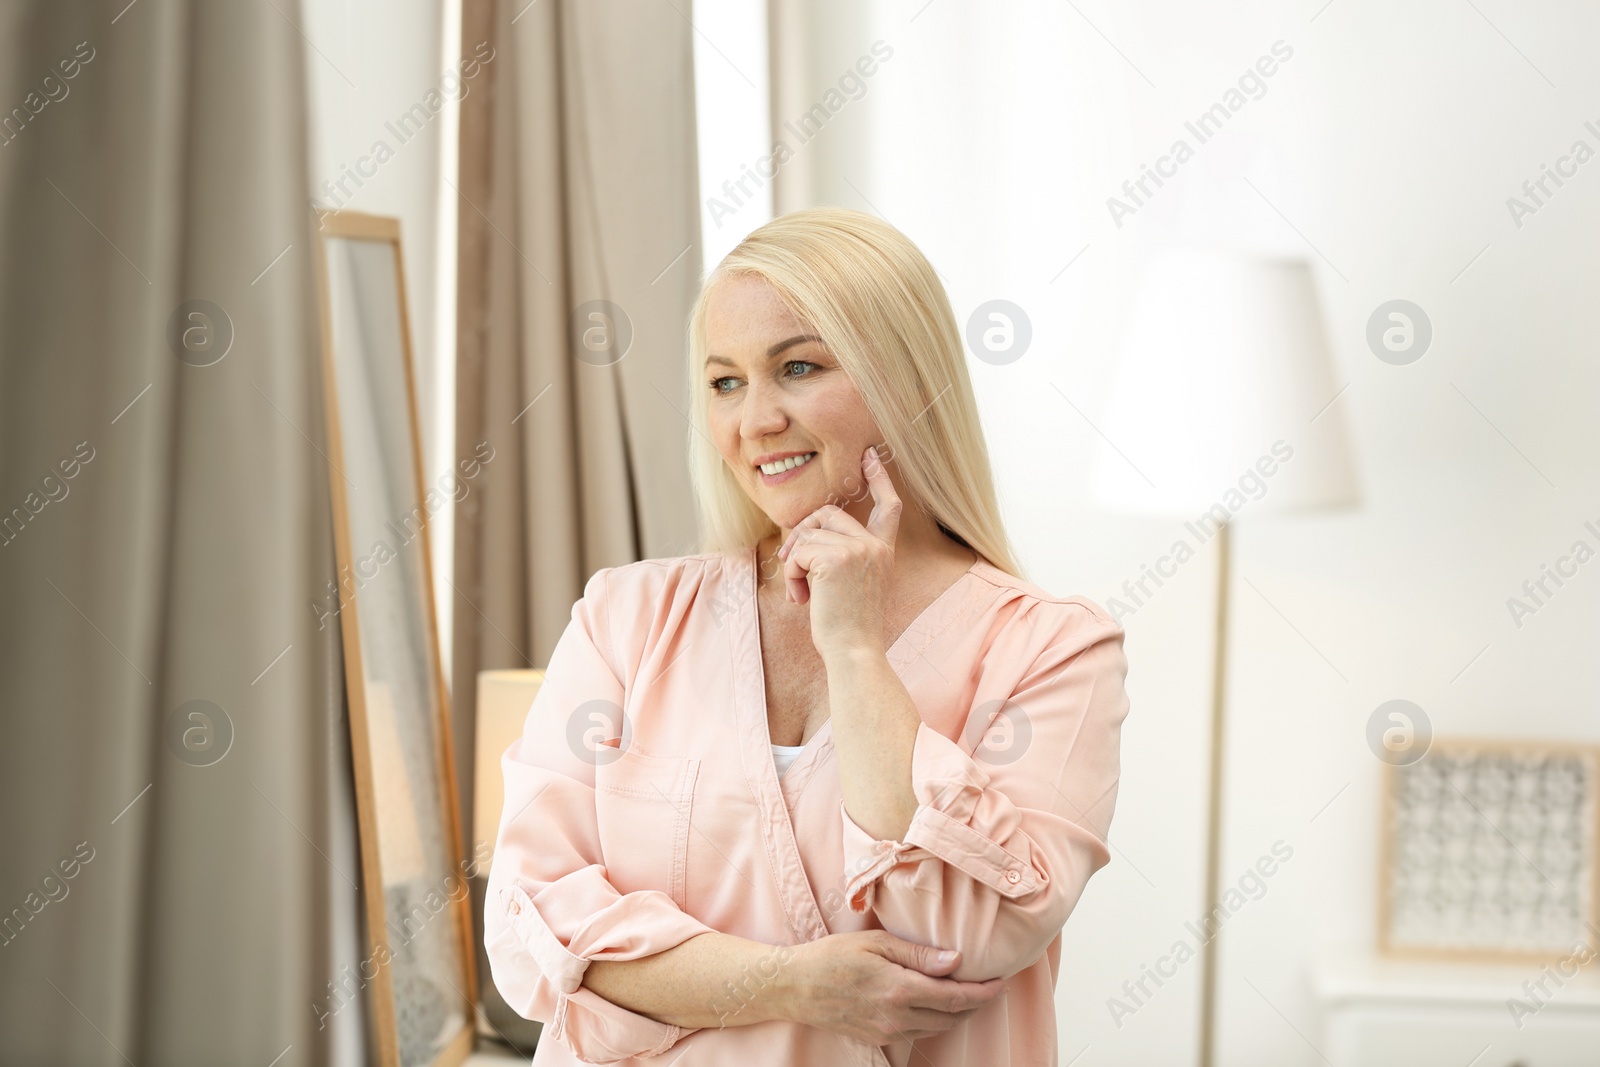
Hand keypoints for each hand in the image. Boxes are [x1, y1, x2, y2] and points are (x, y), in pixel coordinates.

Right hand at [776, 930, 1005, 1044]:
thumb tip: (957, 961)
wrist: (795, 986)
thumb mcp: (877, 943)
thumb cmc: (833, 956)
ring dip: (956, 1013)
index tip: (1001, 983)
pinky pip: (916, 1031)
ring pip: (936, 1028)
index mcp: (899, 990)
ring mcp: (887, 1032)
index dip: (983, 993)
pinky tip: (934, 1003)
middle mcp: (896, 1017)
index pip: (955, 997)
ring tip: (968, 993)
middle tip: (990, 986)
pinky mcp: (878, 1038)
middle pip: (951, 1016)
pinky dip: (932, 1018)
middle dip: (976, 1003)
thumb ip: (919, 955)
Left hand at [777, 446, 900, 659]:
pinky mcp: (837, 559)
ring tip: (801, 593)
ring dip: (794, 562)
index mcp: (882, 551)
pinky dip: (790, 575)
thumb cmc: (847, 626)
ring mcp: (858, 550)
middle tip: (792, 564)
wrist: (854, 651)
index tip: (869, 455)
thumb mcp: (849, 584)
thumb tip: (804, 532)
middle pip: (828, 513)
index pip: (888, 506)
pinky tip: (800, 599)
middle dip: (803, 533)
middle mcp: (875, 546)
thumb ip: (839, 554)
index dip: (879, 478)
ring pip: (808, 533)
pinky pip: (798, 552)